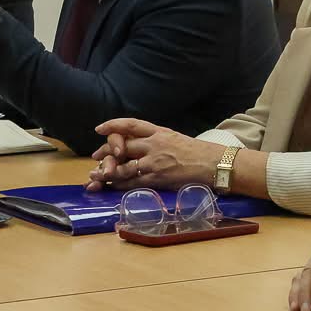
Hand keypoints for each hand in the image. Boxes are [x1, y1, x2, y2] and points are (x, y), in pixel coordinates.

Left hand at [84, 118, 225, 191]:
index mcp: (159, 132)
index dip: (113, 125)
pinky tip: (111, 186)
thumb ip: (156, 140)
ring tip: (95, 176)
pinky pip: (132, 182)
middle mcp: (154, 144)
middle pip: (122, 145)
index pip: (131, 124)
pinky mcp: (157, 178)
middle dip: (105, 152)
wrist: (214, 164)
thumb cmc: (197, 153)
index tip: (99, 129)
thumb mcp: (175, 138)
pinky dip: (119, 185)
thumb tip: (139, 145)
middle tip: (95, 157)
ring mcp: (155, 162)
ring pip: (123, 166)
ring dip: (107, 172)